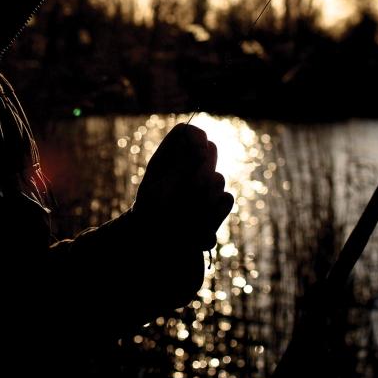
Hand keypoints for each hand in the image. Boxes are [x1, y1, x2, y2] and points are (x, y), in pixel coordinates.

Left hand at [132, 123, 233, 255]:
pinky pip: (226, 199)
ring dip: (202, 198)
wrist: (157, 245)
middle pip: (210, 149)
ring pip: (219, 179)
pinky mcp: (219, 202)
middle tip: (188, 189)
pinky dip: (212, 214)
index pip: (188, 132)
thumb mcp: (157, 191)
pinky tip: (197, 225)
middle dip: (202, 170)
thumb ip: (180, 169)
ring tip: (183, 214)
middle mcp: (191, 165)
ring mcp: (207, 181)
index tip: (198, 149)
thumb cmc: (151, 217)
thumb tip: (203, 149)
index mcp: (169, 156)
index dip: (195, 137)